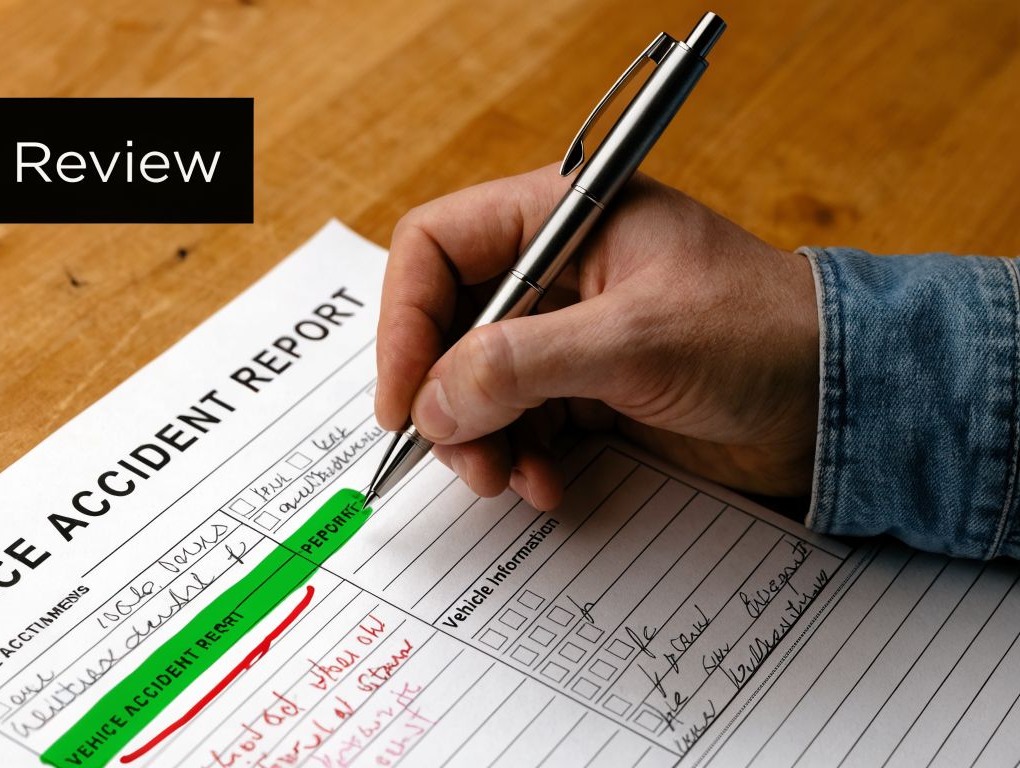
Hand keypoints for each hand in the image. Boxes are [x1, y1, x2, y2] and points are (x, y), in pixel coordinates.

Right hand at [375, 166, 818, 509]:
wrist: (843, 403)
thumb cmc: (763, 333)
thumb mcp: (636, 340)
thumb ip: (522, 365)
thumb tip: (431, 402)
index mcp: (558, 218)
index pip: (436, 250)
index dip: (405, 320)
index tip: (402, 397)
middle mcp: (551, 272)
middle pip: (445, 326)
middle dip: (444, 397)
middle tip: (461, 455)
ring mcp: (566, 334)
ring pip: (473, 385)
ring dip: (479, 439)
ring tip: (508, 479)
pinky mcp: (585, 390)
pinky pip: (517, 425)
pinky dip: (519, 460)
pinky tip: (548, 486)